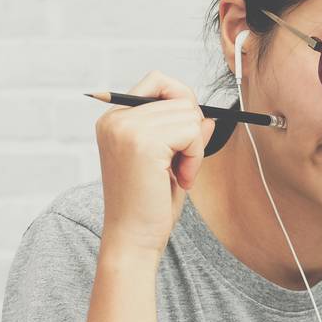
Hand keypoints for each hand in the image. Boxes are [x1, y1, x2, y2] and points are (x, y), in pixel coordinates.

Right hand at [95, 70, 215, 259]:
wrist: (132, 241)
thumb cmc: (147, 207)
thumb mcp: (167, 162)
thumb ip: (183, 134)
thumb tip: (208, 116)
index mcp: (113, 119)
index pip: (158, 80)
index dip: (181, 106)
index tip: (181, 142)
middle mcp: (115, 119)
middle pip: (179, 96)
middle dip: (191, 132)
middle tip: (181, 167)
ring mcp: (126, 128)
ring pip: (189, 113)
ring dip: (195, 147)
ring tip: (178, 175)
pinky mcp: (142, 142)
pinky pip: (191, 132)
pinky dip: (196, 157)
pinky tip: (180, 180)